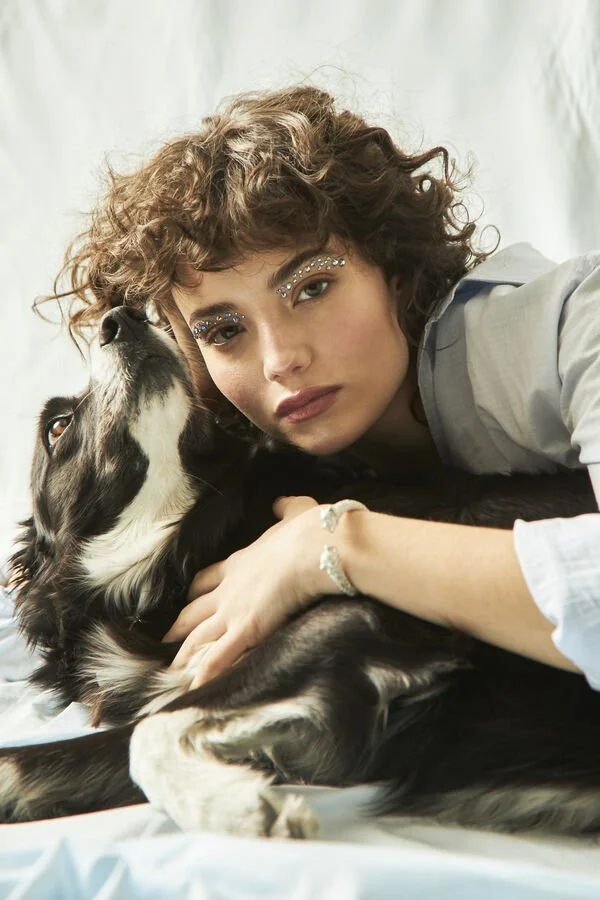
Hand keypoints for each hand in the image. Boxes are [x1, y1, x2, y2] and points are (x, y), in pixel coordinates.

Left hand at [163, 496, 331, 686]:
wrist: (314, 548)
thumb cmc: (309, 531)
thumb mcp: (296, 511)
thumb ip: (285, 508)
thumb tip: (280, 502)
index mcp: (239, 562)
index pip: (207, 579)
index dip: (196, 591)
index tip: (189, 599)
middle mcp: (229, 589)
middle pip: (194, 612)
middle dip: (180, 628)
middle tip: (167, 640)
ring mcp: (233, 611)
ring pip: (198, 639)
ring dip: (184, 656)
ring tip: (171, 673)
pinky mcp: (246, 630)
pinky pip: (218, 659)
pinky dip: (204, 675)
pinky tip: (192, 690)